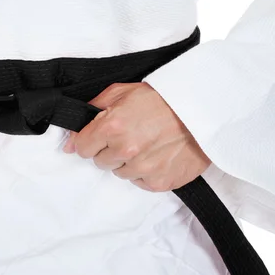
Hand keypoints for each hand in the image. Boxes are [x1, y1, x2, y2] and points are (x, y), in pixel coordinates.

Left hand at [63, 82, 210, 191]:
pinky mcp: (159, 182)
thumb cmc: (164, 98)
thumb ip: (91, 112)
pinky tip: (158, 154)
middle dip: (111, 149)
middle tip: (132, 134)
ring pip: (120, 173)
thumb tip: (70, 142)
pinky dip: (146, 172)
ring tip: (148, 143)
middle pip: (100, 161)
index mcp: (112, 127)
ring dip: (129, 161)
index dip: (91, 140)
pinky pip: (140, 182)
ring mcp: (143, 169)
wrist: (204, 109)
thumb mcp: (122, 92)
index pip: (81, 148)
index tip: (102, 135)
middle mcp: (125, 150)